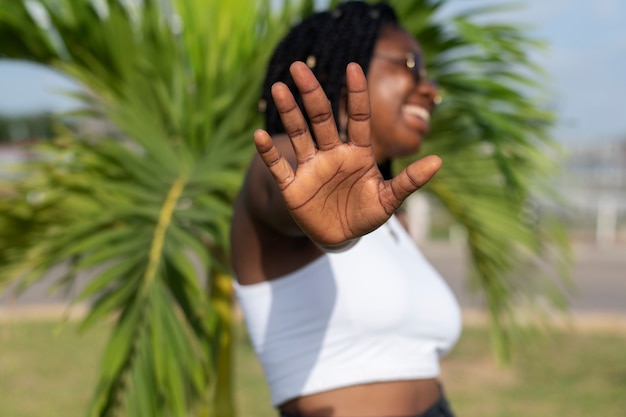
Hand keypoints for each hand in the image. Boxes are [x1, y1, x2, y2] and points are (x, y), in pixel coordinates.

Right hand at [254, 61, 440, 245]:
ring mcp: (311, 167)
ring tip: (278, 89)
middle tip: (299, 67)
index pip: (356, 117)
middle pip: (321, 118)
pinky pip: (279, 166)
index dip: (354, 94)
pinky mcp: (293, 186)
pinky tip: (259, 135)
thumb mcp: (389, 200)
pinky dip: (270, 153)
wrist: (340, 236)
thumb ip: (409, 181)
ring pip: (299, 134)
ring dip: (289, 113)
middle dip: (311, 94)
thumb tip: (438, 161)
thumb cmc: (366, 214)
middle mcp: (332, 153)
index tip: (353, 67)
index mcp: (357, 153)